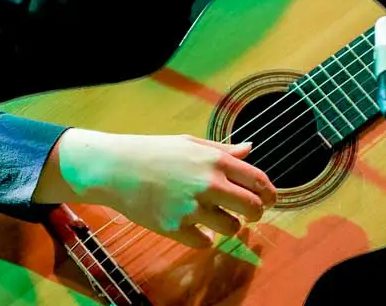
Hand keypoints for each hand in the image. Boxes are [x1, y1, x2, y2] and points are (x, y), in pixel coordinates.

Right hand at [53, 129, 277, 248]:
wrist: (116, 169)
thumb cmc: (154, 152)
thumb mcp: (191, 144)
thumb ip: (223, 150)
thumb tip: (249, 149)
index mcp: (215, 161)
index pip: (258, 181)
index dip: (269, 193)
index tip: (269, 199)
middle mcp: (208, 184)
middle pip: (252, 208)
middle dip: (256, 213)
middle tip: (250, 214)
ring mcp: (192, 208)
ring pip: (231, 228)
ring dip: (229, 225)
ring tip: (216, 217)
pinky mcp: (175, 228)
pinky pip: (205, 242)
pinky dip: (204, 237)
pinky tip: (194, 226)